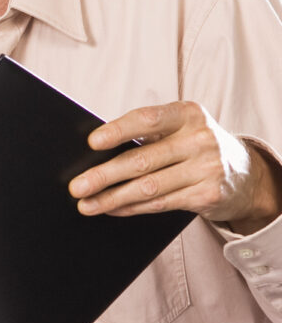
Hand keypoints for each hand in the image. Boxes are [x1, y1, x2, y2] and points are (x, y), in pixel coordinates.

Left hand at [70, 102, 281, 234]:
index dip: (118, 130)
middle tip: (77, 186)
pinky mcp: (208, 195)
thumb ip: (149, 134)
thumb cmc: (196, 145)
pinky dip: (131, 207)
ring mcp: (207, 169)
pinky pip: (161, 203)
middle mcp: (200, 139)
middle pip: (142, 160)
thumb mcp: (181, 128)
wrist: (246, 174)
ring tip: (87, 204)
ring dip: (112, 198)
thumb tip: (96, 152)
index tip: (92, 142)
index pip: (147, 119)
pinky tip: (113, 209)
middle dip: (104, 175)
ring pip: (149, 187)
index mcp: (187, 114)